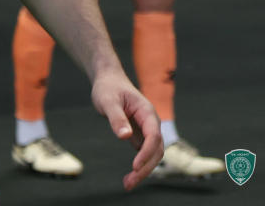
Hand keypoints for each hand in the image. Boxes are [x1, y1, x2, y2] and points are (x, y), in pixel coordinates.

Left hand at [92, 69, 162, 189]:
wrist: (109, 80)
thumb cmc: (108, 88)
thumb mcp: (108, 100)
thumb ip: (116, 117)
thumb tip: (125, 136)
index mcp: (147, 112)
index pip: (153, 136)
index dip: (146, 152)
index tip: (134, 166)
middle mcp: (151, 122)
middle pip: (156, 149)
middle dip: (146, 167)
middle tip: (130, 182)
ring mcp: (147, 129)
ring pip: (153, 154)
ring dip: (144, 170)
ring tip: (128, 183)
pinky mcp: (140, 135)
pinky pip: (145, 153)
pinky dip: (140, 165)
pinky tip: (130, 176)